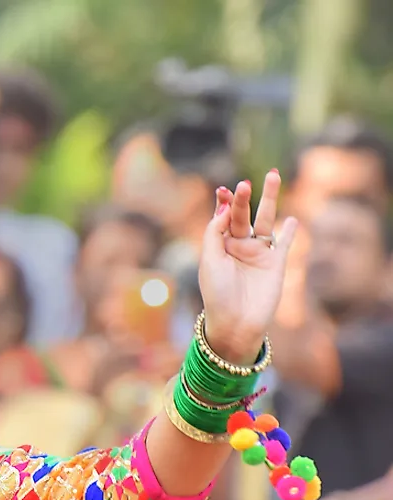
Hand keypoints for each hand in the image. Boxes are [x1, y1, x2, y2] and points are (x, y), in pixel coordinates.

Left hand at [198, 171, 298, 362]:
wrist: (236, 322)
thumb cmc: (217, 293)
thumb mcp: (209, 259)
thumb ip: (215, 231)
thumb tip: (225, 207)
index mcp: (219, 246)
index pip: (223, 217)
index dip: (224, 203)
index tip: (224, 190)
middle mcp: (239, 247)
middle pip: (243, 215)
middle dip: (244, 199)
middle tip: (245, 184)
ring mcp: (259, 254)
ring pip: (265, 220)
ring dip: (269, 200)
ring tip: (273, 176)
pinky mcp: (277, 264)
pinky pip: (284, 243)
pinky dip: (288, 231)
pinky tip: (291, 219)